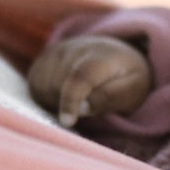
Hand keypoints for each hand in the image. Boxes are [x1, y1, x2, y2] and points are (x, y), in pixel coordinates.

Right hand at [28, 36, 153, 126]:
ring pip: (44, 85)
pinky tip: (64, 95)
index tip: (67, 122)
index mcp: (103, 55)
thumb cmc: (128, 78)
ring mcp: (57, 50)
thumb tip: (83, 108)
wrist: (116, 56)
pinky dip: (46, 96)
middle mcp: (76, 47)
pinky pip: (35, 84)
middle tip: (87, 107)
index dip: (71, 100)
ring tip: (78, 100)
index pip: (80, 76)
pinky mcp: (44, 57)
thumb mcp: (134, 89)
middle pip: (58, 84)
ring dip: (56, 101)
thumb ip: (113, 97)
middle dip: (68, 103)